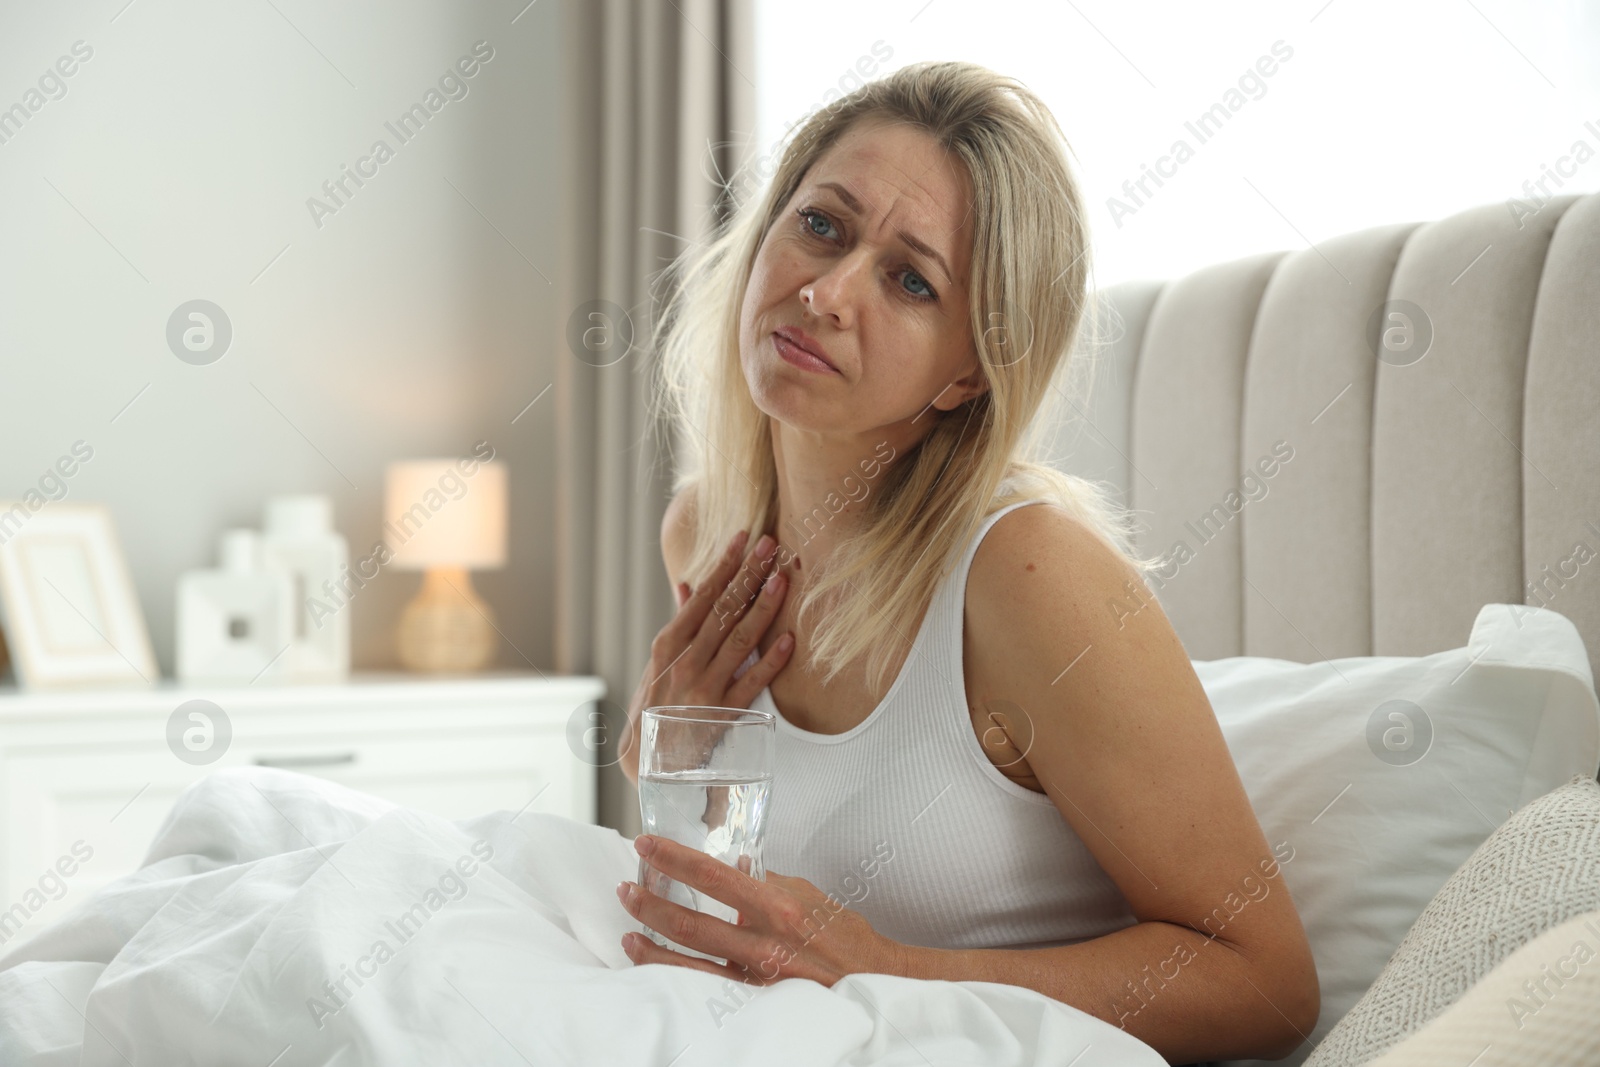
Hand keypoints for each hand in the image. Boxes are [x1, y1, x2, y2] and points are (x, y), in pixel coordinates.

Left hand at [616, 835, 905, 986]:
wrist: (876, 983)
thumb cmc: (846, 938)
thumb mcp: (810, 896)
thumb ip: (769, 881)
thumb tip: (736, 867)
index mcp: (777, 907)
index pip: (713, 876)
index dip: (674, 859)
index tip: (646, 845)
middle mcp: (764, 944)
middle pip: (691, 923)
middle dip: (650, 905)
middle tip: (627, 890)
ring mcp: (757, 980)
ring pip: (689, 966)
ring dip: (652, 947)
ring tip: (629, 934)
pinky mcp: (756, 1006)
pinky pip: (705, 992)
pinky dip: (676, 980)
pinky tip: (656, 970)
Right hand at [622, 531, 794, 777]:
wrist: (651, 762)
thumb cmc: (657, 705)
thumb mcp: (659, 662)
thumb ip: (680, 624)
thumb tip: (689, 586)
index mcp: (668, 644)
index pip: (702, 596)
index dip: (724, 565)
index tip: (744, 538)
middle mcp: (685, 661)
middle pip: (724, 610)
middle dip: (749, 575)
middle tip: (771, 545)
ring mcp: (704, 687)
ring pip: (739, 640)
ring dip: (763, 609)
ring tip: (782, 579)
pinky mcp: (723, 714)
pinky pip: (752, 683)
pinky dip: (771, 662)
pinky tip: (791, 641)